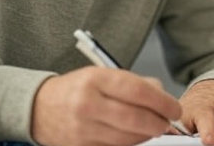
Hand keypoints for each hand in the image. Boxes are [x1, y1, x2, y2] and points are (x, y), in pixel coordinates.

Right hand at [31, 66, 181, 145]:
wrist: (39, 107)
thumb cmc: (78, 88)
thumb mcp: (103, 75)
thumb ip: (135, 83)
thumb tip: (163, 96)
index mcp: (95, 80)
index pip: (138, 91)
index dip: (162, 102)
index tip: (175, 108)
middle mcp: (87, 104)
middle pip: (135, 119)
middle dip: (159, 123)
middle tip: (168, 122)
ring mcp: (82, 129)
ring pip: (127, 138)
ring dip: (146, 135)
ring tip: (154, 128)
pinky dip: (130, 143)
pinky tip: (135, 135)